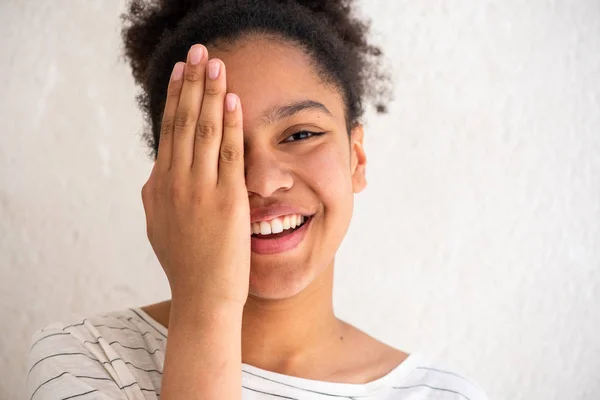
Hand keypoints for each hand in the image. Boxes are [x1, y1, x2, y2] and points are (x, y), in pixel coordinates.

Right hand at [141, 44, 249, 306]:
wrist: (203, 298)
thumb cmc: (188, 265)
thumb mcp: (161, 226)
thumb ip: (160, 196)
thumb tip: (157, 174)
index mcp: (158, 186)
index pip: (168, 132)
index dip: (175, 98)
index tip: (181, 72)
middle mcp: (173, 183)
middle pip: (181, 122)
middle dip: (191, 83)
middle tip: (197, 52)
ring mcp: (198, 190)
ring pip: (201, 130)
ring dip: (209, 93)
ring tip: (215, 63)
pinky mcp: (225, 200)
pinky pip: (227, 153)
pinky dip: (229, 124)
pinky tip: (232, 100)